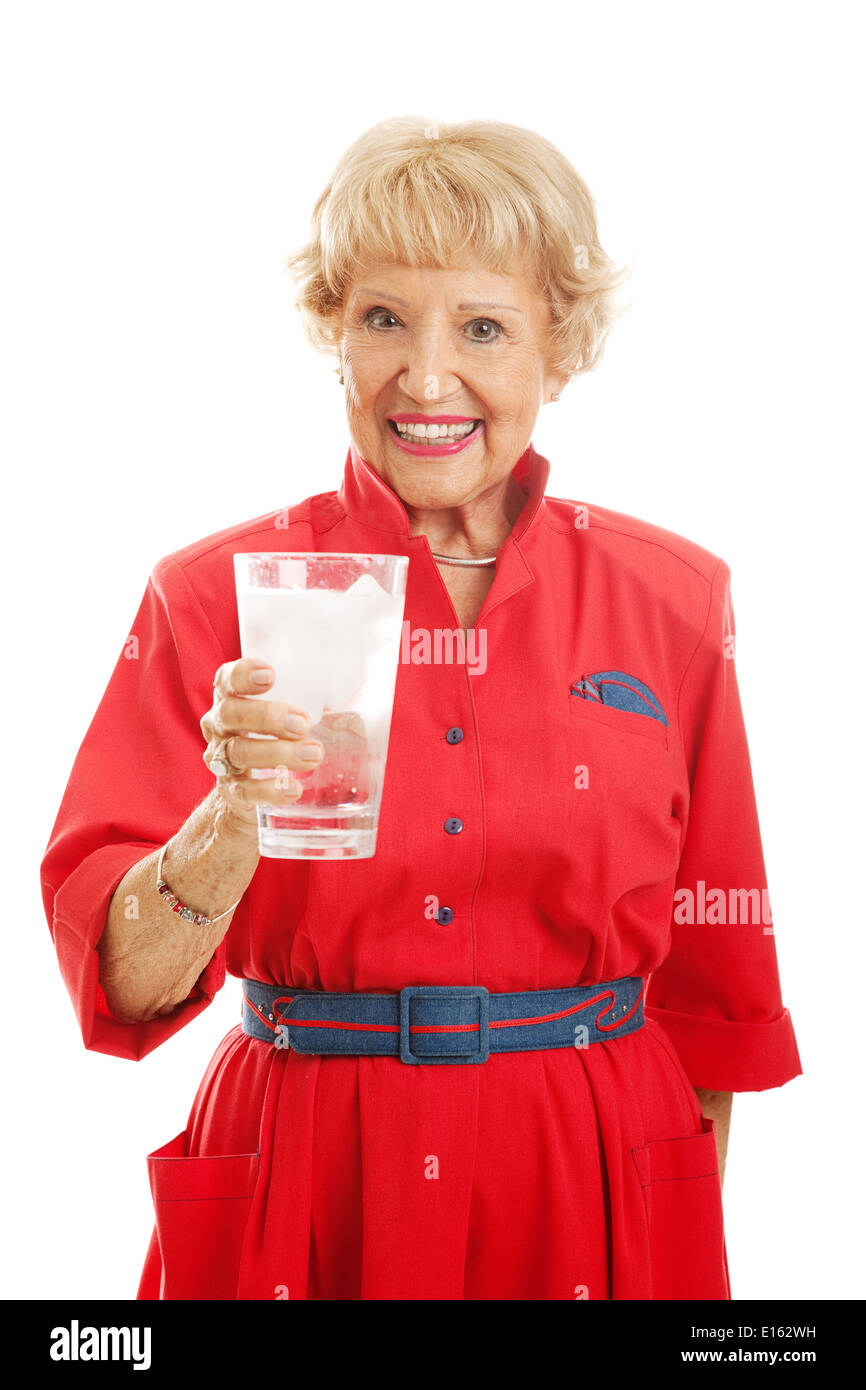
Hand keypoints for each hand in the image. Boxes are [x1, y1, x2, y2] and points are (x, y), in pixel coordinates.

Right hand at [200, 658, 323, 833]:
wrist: (250, 794)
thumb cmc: (279, 741)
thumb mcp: (294, 721)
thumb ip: (321, 714)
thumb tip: (356, 721)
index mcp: (233, 698)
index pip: (227, 679)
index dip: (244, 674)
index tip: (270, 675)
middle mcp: (220, 725)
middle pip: (231, 713)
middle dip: (267, 716)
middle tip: (303, 724)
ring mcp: (221, 759)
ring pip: (239, 752)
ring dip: (277, 752)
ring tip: (312, 755)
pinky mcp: (230, 792)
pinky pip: (245, 791)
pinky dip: (270, 790)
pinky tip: (294, 789)